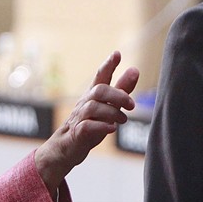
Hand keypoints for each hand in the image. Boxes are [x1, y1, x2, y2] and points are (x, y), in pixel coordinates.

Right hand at [34, 51, 138, 195]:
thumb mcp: (108, 106)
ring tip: (122, 120)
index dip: (109, 64)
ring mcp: (80, 117)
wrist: (67, 147)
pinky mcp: (77, 133)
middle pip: (99, 90)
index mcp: (93, 94)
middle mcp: (85, 102)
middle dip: (118, 95)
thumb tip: (135, 70)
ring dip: (112, 112)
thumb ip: (122, 89)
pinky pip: (87, 126)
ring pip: (94, 107)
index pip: (100, 75)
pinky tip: (111, 129)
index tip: (117, 53)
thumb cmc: (90, 124)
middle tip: (132, 105)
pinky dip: (101, 126)